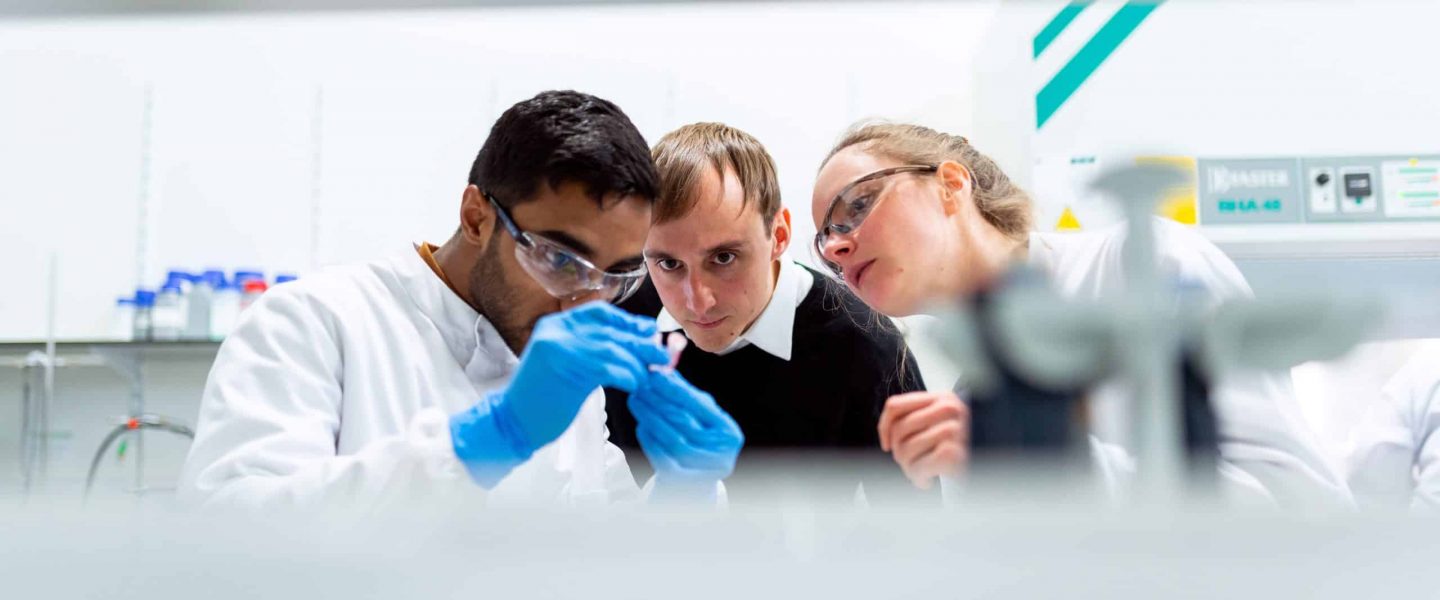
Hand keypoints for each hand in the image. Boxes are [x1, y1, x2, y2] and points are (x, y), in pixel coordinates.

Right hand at [501, 302, 669, 452]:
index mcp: (555, 326)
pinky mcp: (566, 369)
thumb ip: (591, 351)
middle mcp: (556, 331)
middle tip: (662, 354)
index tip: (648, 332)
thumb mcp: (564, 364)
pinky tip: (634, 384)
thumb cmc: (541, 398)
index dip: (627, 322)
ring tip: (649, 375)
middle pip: (609, 330)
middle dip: (640, 342)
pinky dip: (626, 374)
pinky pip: (607, 367)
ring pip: (611, 348)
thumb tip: (631, 343)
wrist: (512, 422)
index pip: (599, 313)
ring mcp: (559, 348)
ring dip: (636, 362)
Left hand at [629, 370, 743, 489]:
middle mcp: (721, 453)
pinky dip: (649, 439)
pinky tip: (641, 425)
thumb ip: (685, 394)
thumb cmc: (696, 442)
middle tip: (640, 386)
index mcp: (729, 433)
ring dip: (650, 417)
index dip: (676, 389)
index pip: (700, 406)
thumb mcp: (698, 417)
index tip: (656, 374)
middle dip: (659, 401)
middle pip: (685, 422)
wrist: (691, 484)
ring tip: (636, 401)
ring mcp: (702, 470)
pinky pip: (662, 456)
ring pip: (672, 438)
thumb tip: (664, 366)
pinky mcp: (682, 481)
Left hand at [878, 391, 968, 489]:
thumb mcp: (944, 424)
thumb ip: (921, 419)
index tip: (887, 446)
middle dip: (900, 454)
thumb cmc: (965, 450)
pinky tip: (928, 481)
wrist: (994, 468)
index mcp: (943, 398)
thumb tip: (887, 433)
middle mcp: (949, 409)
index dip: (884, 428)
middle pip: (899, 431)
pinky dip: (918, 479)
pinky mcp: (955, 453)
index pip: (895, 406)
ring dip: (909, 469)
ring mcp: (954, 430)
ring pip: (906, 450)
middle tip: (911, 466)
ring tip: (920, 475)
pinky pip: (919, 467)